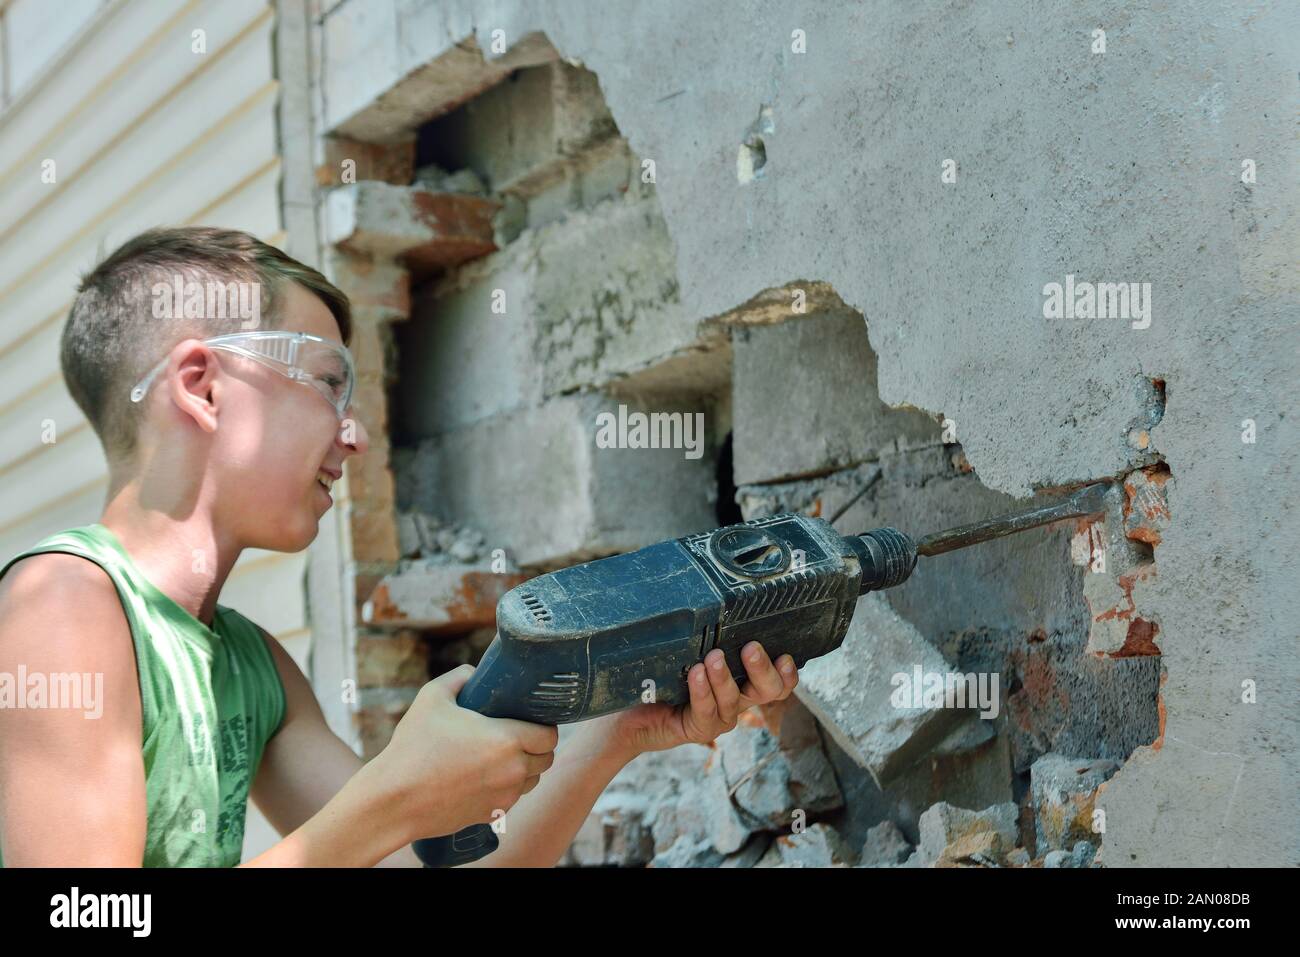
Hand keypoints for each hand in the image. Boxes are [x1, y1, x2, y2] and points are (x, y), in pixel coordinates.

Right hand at [374, 665, 557, 840]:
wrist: (394, 799)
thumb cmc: (413, 747)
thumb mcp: (432, 697)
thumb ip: (460, 677)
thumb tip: (475, 672)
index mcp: (507, 739)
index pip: (550, 736)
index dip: (544, 726)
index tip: (530, 720)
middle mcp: (513, 770)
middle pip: (546, 759)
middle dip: (537, 747)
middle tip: (518, 735)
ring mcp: (504, 796)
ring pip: (532, 780)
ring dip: (525, 768)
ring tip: (503, 756)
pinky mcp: (493, 815)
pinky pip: (513, 798)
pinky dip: (507, 788)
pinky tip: (487, 776)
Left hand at [610, 642, 797, 756]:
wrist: (629, 710)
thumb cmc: (659, 674)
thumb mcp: (685, 649)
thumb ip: (702, 632)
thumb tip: (704, 592)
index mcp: (742, 679)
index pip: (777, 681)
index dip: (788, 673)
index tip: (784, 654)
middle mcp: (737, 699)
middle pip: (769, 691)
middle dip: (763, 669)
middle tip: (751, 648)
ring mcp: (720, 717)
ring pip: (735, 700)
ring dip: (725, 677)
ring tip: (712, 657)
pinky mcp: (700, 730)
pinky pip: (707, 712)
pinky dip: (703, 691)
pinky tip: (695, 674)